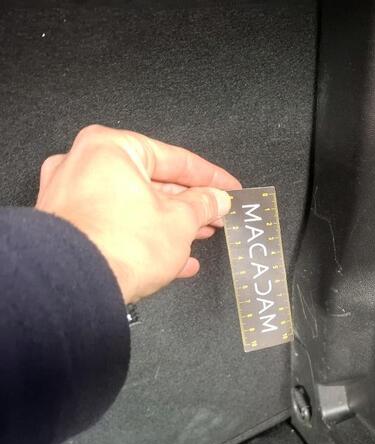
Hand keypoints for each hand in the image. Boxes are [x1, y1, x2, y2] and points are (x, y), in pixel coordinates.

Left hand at [35, 125, 240, 303]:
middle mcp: (84, 165)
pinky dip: (145, 237)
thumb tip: (216, 200)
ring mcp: (71, 197)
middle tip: (215, 212)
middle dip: (189, 202)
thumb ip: (204, 205)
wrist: (80, 286)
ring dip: (171, 222)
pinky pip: (117, 226)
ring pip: (135, 205)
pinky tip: (173, 257)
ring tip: (199, 235)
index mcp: (110, 148)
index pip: (175, 158)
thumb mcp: (181, 220)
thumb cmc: (117, 244)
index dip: (210, 177)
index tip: (227, 187)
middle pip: (152, 181)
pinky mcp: (68, 229)